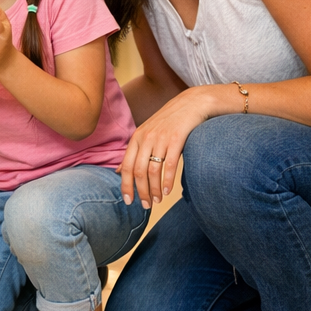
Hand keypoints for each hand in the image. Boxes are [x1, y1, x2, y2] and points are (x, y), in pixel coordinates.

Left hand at [119, 86, 214, 208]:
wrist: (191, 104)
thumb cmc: (168, 122)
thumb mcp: (146, 134)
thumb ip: (133, 153)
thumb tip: (119, 171)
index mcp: (136, 138)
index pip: (126, 166)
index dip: (126, 185)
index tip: (128, 201)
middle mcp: (145, 138)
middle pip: (138, 171)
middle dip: (140, 192)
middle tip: (145, 206)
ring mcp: (160, 139)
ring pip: (152, 170)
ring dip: (154, 190)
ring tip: (157, 201)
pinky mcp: (176, 140)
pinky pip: (169, 165)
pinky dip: (168, 181)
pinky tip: (168, 192)